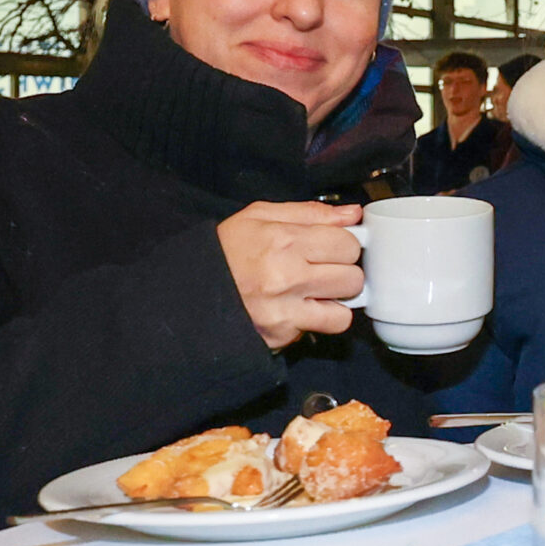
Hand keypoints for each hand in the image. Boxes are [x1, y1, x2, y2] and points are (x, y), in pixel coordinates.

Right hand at [216, 202, 363, 350]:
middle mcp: (286, 275)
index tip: (333, 247)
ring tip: (315, 291)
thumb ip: (310, 213)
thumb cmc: (227, 250)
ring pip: (346, 309)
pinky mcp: (282, 332)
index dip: (343, 245)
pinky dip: (322, 320)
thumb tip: (352, 214)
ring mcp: (285, 308)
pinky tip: (304, 308)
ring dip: (336, 300)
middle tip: (322, 270)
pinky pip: (326, 328)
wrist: (192, 288)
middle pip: (353, 277)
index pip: (348, 243)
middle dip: (342, 273)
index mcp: (283, 239)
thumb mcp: (260, 216)